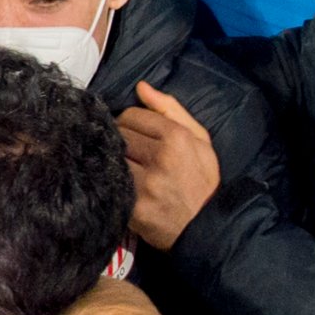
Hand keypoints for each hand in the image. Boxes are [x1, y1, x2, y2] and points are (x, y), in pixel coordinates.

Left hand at [118, 81, 220, 249]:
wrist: (205, 228)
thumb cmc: (202, 181)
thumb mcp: (200, 140)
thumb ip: (171, 109)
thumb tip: (141, 87)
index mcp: (176, 138)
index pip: (132, 115)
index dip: (130, 123)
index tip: (136, 135)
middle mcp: (159, 158)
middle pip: (118, 134)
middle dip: (120, 140)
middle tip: (130, 153)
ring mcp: (144, 183)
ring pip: (111, 157)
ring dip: (113, 160)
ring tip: (123, 167)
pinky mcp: (132, 206)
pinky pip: (109, 182)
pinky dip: (109, 180)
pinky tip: (118, 183)